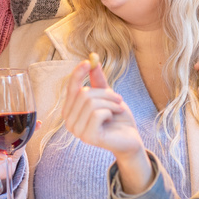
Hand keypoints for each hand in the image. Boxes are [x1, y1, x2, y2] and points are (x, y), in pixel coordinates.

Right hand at [63, 60, 152, 193]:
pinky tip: (112, 118)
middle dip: (106, 93)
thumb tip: (92, 60)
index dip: (78, 74)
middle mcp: (69, 121)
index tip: (88, 61)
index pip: (71, 88)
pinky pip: (97, 114)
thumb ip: (97, 81)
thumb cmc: (117, 118)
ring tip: (117, 109)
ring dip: (110, 103)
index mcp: (71, 110)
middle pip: (84, 94)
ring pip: (91, 103)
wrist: (130, 138)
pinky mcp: (87, 137)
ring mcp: (77, 130)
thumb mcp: (108, 96)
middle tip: (118, 100)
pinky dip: (110, 112)